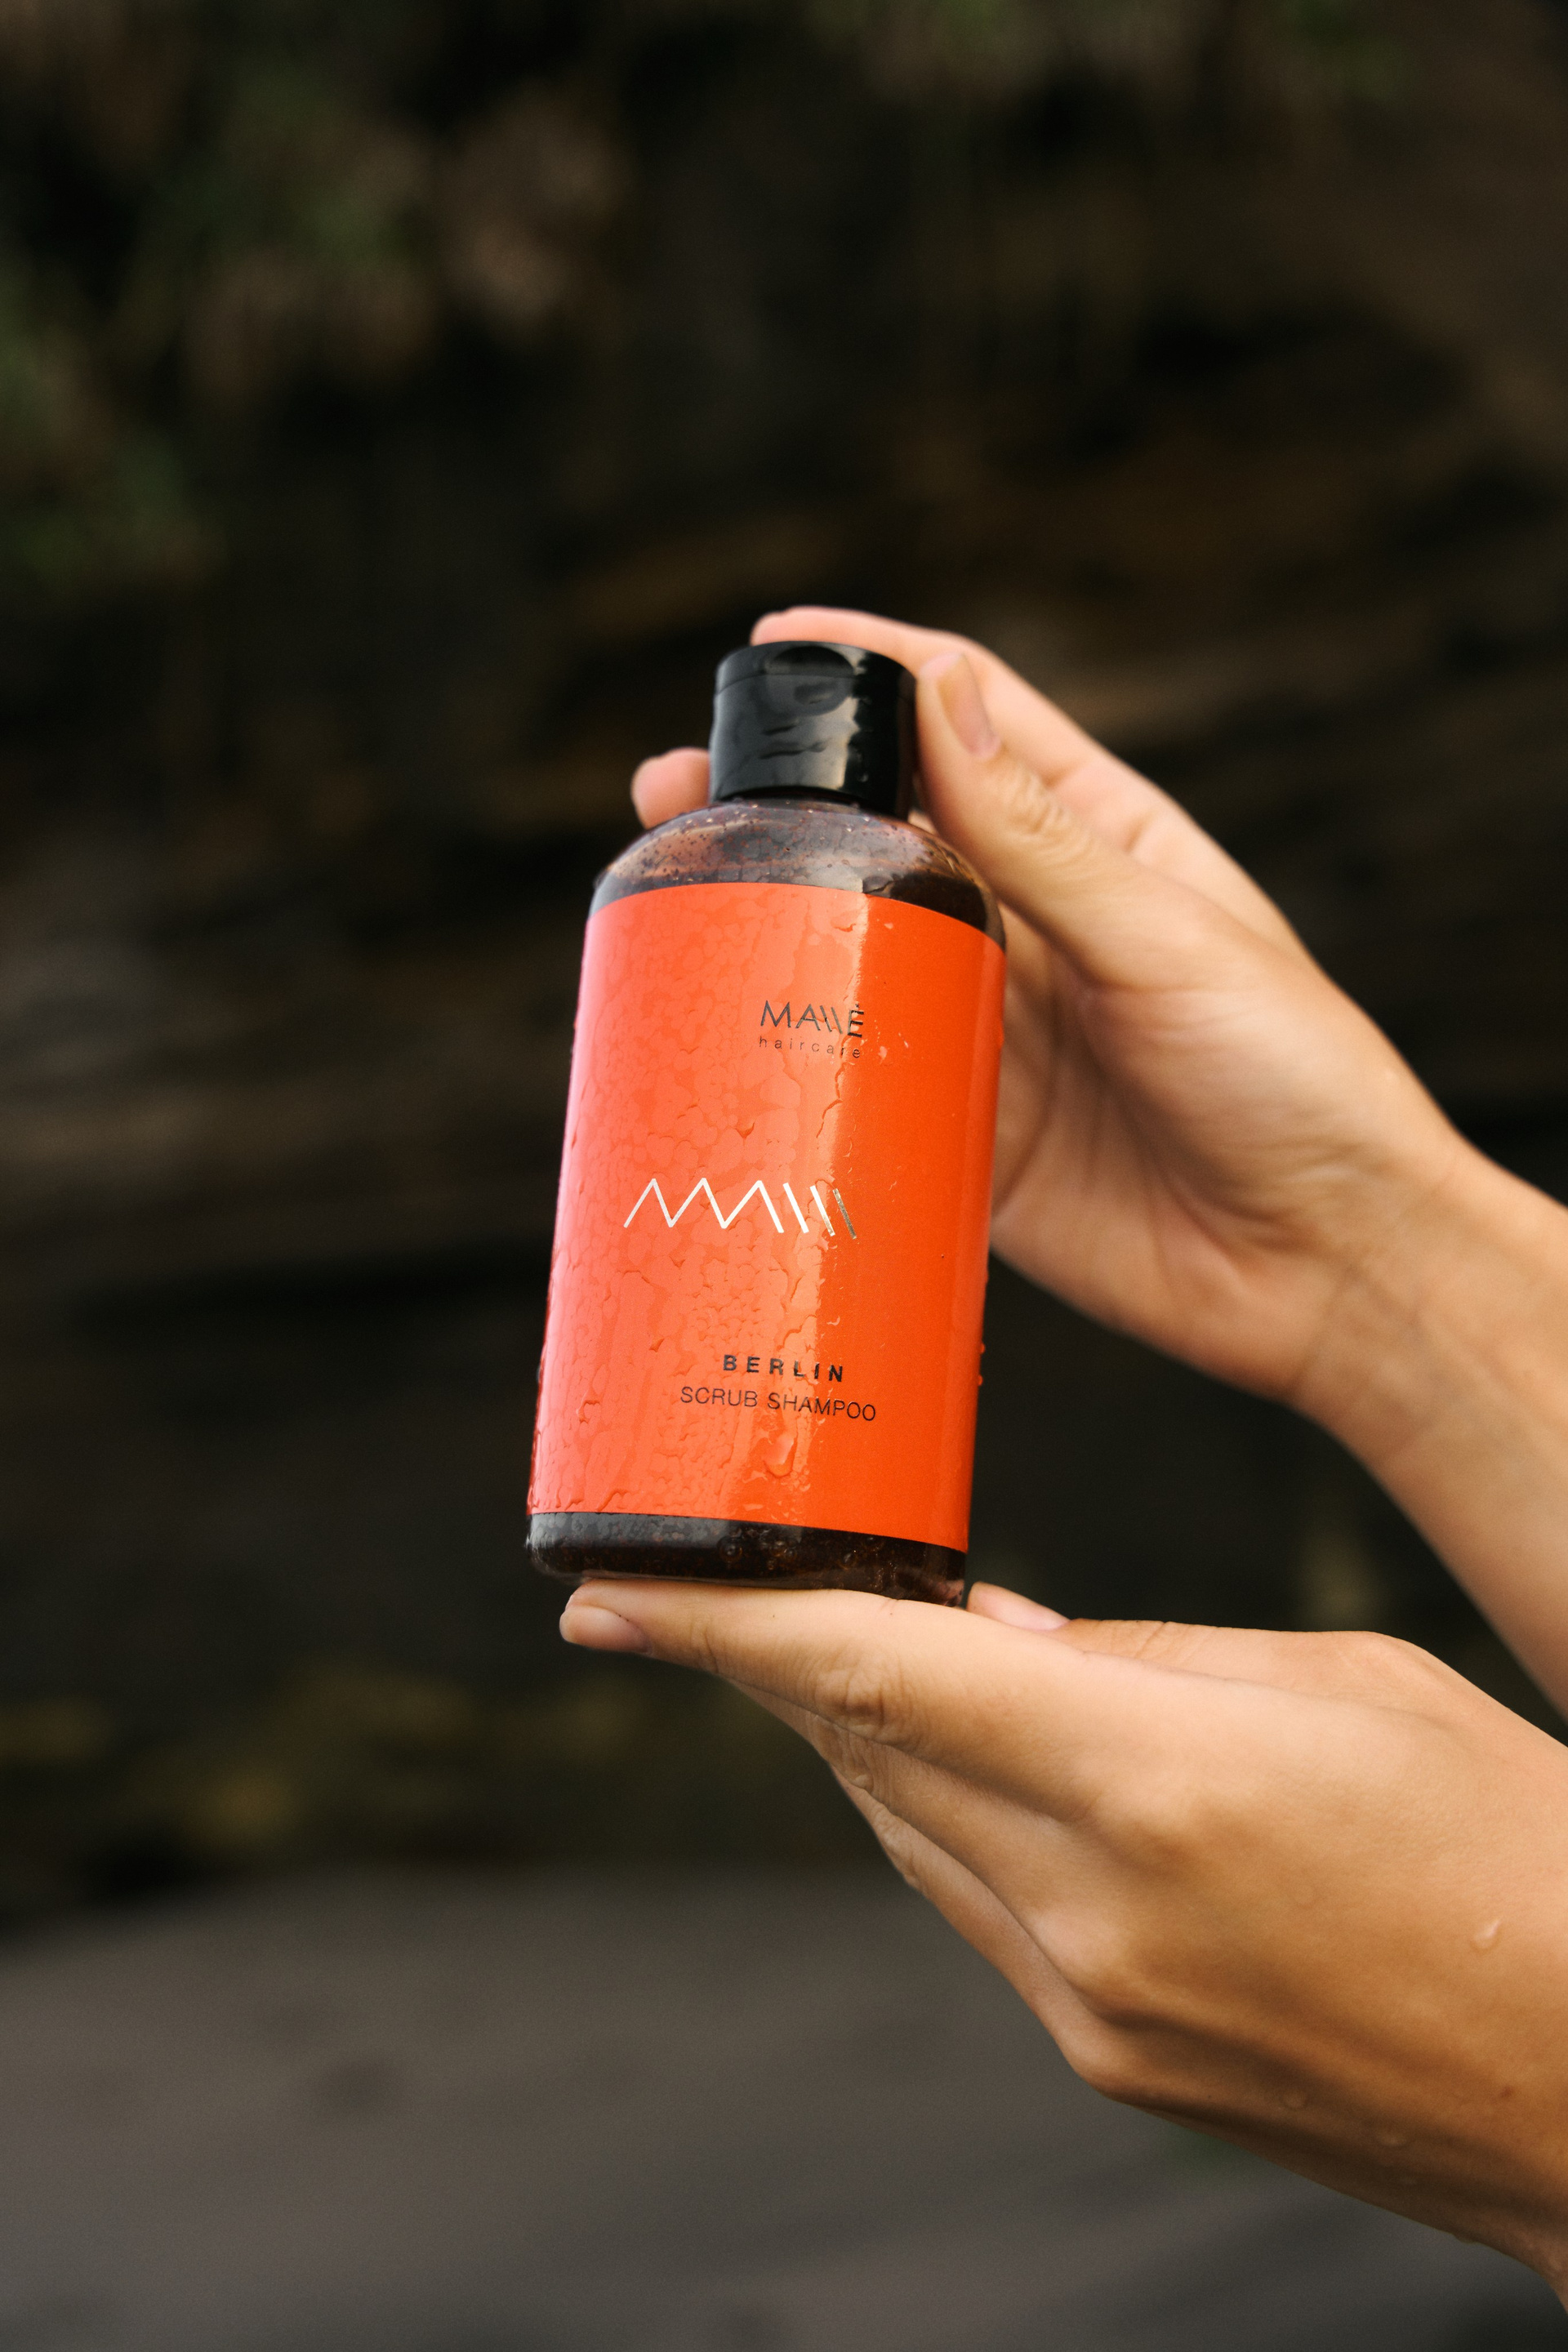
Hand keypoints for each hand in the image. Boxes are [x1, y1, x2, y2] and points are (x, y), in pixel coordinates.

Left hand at [560, 1574, 1567, 2287]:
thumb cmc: (1506, 1840)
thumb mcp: (1329, 1683)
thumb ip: (1133, 1657)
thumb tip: (993, 1632)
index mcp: (1157, 1784)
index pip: (879, 1681)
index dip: (722, 1632)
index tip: (604, 1594)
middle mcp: (1095, 1912)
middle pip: (868, 1753)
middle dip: (785, 1665)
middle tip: (718, 1587)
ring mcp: (1093, 2009)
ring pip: (910, 1833)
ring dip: (865, 1737)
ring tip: (863, 1646)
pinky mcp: (1112, 2063)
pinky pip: (976, 1911)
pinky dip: (948, 1820)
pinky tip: (977, 1762)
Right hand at [634, 606, 1474, 1416]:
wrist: (1327, 1271)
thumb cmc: (1293, 1079)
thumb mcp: (1167, 940)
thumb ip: (1043, 836)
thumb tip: (941, 695)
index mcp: (1098, 842)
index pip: (966, 721)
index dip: (869, 668)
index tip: (770, 640)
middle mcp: (1034, 925)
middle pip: (885, 834)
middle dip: (781, 798)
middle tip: (675, 787)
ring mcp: (994, 1031)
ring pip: (855, 954)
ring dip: (767, 920)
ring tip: (669, 893)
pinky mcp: (967, 1137)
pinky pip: (863, 1085)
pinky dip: (793, 1060)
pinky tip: (721, 1034)